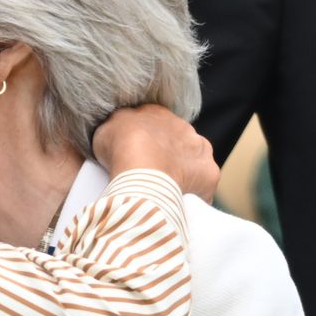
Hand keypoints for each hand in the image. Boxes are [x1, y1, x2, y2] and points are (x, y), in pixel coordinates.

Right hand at [92, 105, 218, 201]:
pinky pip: (202, 186)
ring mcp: (200, 150)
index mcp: (157, 113)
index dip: (144, 139)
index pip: (153, 122)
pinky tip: (177, 203)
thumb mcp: (105, 130)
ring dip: (182, 172)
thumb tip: (119, 135)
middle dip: (166, 155)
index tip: (134, 154)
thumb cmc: (120, 149)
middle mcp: (183, 127)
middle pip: (176, 141)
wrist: (141, 171)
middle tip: (148, 174)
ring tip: (162, 191)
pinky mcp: (210, 174)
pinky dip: (192, 194)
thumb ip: (117, 128)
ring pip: (192, 161)